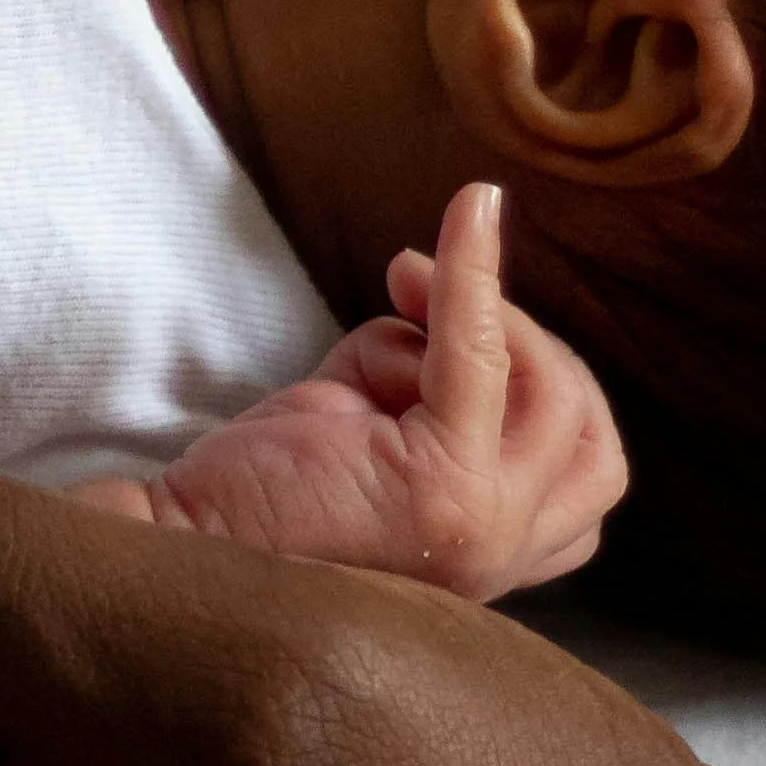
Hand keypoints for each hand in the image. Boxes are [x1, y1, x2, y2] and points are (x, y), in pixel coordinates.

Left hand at [85, 183, 623, 594]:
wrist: (182, 542)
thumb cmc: (264, 483)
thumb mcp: (368, 415)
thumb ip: (424, 359)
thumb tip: (432, 265)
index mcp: (496, 550)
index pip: (583, 467)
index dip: (542, 384)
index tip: (455, 325)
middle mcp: (503, 555)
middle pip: (583, 430)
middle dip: (526, 347)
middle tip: (428, 299)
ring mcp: (485, 530)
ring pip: (552, 396)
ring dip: (486, 321)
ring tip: (405, 290)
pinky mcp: (442, 489)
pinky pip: (479, 356)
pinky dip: (474, 274)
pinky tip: (472, 210)